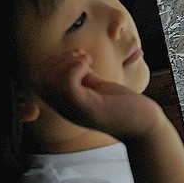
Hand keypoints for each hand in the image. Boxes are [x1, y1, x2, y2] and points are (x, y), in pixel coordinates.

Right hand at [32, 49, 162, 138]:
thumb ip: (82, 75)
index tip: (77, 57)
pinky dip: (74, 68)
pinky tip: (90, 65)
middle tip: (82, 57)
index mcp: (65, 103)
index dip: (52, 62)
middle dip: (57, 60)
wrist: (145, 125)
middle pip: (39, 79)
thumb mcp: (97, 86)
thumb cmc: (124, 106)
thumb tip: (73, 58)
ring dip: (66, 62)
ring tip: (87, 60)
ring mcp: (75, 111)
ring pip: (50, 81)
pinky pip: (66, 85)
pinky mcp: (88, 110)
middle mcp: (65, 109)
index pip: (38, 80)